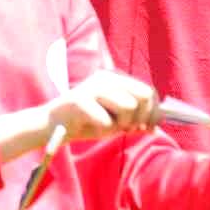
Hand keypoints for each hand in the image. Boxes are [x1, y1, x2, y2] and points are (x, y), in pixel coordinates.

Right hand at [44, 69, 159, 142]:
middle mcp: (106, 78)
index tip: (148, 128)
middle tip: (126, 129)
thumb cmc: (86, 124)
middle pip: (144, 95)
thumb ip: (135, 119)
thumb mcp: (115, 121)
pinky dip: (103, 130)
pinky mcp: (79, 100)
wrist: (51, 128)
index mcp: (115, 79)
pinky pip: (106, 121)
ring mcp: (92, 87)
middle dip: (140, 118)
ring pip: (128, 106)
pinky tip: (91, 128)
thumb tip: (158, 124)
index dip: (154, 112)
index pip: (148, 91)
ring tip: (106, 127)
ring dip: (121, 125)